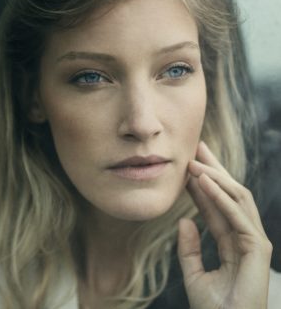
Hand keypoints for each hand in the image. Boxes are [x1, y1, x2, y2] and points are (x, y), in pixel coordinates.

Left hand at [178, 141, 271, 308]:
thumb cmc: (213, 308)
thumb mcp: (194, 274)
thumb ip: (189, 248)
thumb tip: (183, 221)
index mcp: (233, 243)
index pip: (217, 205)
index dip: (202, 184)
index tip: (186, 164)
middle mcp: (246, 238)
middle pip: (231, 195)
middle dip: (214, 170)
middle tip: (196, 147)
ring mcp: (254, 242)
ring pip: (237, 199)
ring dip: (215, 177)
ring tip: (194, 161)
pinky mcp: (257, 248)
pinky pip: (237, 215)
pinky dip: (220, 197)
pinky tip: (204, 182)